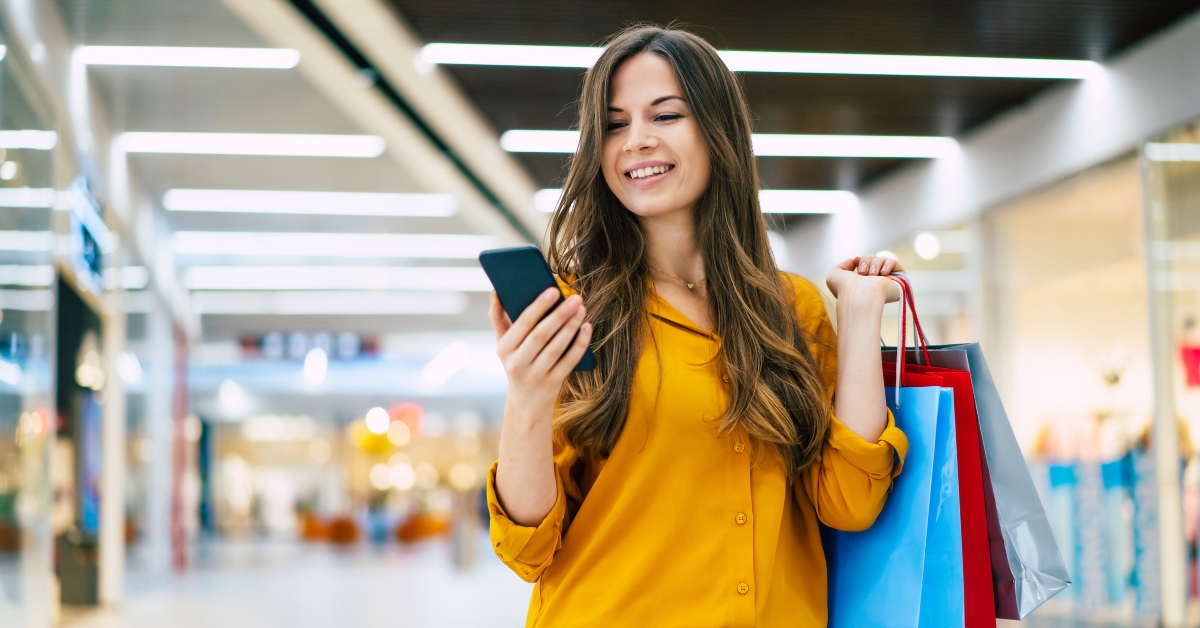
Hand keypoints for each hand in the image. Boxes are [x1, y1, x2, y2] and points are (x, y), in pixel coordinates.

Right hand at [489, 289, 592, 415]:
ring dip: (571, 327)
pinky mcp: (552, 383)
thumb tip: (496, 292)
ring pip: (556, 348)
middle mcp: (517, 363)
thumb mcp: (504, 345)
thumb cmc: (517, 363)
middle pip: (541, 335)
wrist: (526, 403)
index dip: (539, 306)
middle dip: (559, 315)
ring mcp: (536, 375)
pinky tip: (587, 328)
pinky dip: (579, 344)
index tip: (554, 291)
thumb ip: (498, 318)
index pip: (523, 324)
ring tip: (581, 309)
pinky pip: (569, 361)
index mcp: (504, 349)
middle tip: (575, 298)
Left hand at [825, 255, 903, 303]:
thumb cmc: (844, 288)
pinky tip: (882, 274)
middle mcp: (874, 282)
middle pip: (872, 258)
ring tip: (872, 275)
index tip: (856, 262)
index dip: (860, 260)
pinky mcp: (898, 280)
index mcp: (861, 282)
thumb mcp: (835, 274)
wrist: (859, 296)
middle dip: (866, 261)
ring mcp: (886, 281)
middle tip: (863, 273)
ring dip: (875, 263)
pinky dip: (887, 264)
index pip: (864, 263)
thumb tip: (856, 260)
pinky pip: (894, 262)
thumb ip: (842, 265)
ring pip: (882, 259)